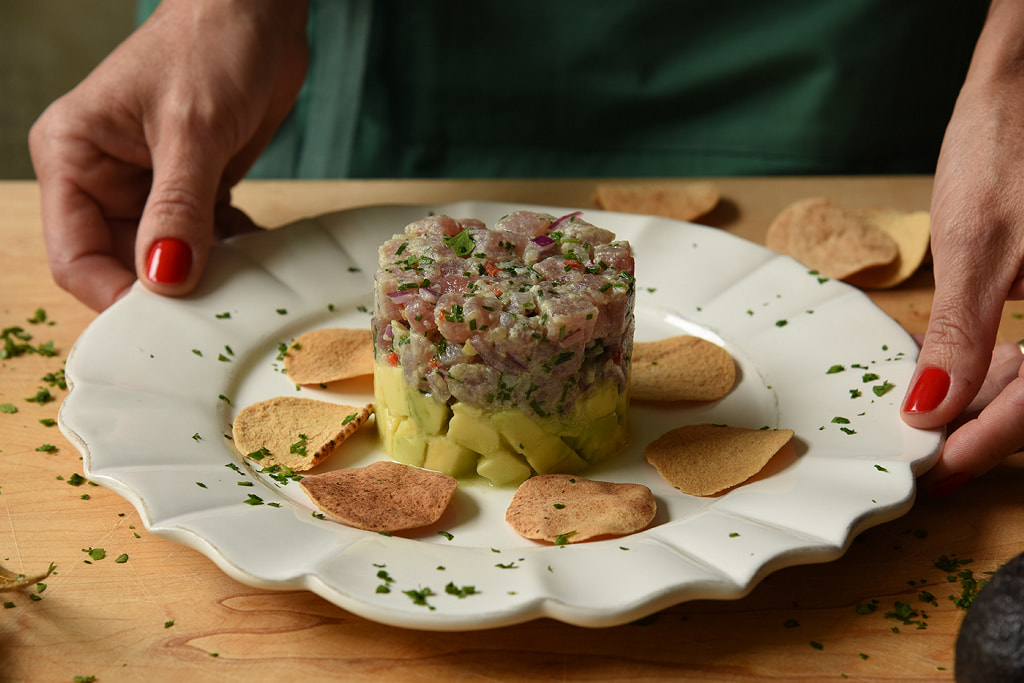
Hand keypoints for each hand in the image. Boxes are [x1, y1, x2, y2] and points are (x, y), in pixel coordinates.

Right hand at [28, 0, 308, 310]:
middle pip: (121, 266)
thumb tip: (165, 281)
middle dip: (167, 294)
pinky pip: (203, 241)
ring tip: (243, 285)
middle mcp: (103, 178)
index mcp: (73, 157)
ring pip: (167, 260)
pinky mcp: (191, 188)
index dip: (116, 296)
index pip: (76, 255)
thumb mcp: (192, 129)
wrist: (258, 12)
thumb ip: (178, 208)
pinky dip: (228, 254)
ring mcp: (149, 187)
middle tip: (217, 316)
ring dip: (204, 277)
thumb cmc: (211, 45)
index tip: (168, 323)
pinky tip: (255, 256)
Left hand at [901, 0, 1023, 493]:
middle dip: (988, 421)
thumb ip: (962, 332)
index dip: (991, 443)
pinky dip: (999, 356)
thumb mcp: (977, 243)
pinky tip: (961, 367)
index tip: (942, 472)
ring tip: (935, 414)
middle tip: (932, 448)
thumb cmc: (1013, 143)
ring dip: (991, 392)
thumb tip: (933, 408)